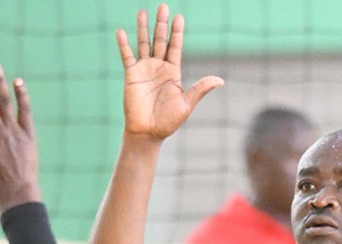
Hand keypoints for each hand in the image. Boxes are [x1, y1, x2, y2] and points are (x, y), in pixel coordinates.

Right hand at [117, 4, 222, 140]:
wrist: (148, 133)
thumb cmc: (168, 122)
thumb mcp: (186, 104)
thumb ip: (200, 89)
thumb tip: (220, 80)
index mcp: (173, 72)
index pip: (175, 47)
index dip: (177, 32)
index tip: (179, 17)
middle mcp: (159, 68)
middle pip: (160, 40)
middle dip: (161, 24)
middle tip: (163, 6)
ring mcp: (144, 70)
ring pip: (144, 44)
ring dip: (143, 28)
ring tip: (142, 11)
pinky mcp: (131, 76)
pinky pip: (127, 57)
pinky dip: (123, 45)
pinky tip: (121, 32)